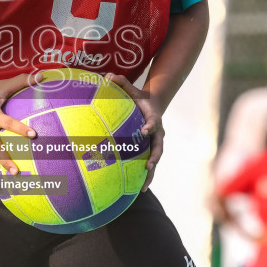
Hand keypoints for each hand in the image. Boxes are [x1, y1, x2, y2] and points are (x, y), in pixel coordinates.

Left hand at [107, 72, 162, 189]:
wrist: (154, 106)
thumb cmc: (140, 98)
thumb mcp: (132, 89)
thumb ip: (121, 82)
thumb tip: (108, 75)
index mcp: (153, 118)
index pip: (153, 122)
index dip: (150, 126)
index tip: (145, 131)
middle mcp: (157, 133)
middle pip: (158, 147)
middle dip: (154, 157)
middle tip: (148, 165)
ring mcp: (155, 143)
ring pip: (155, 160)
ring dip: (151, 174)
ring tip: (144, 188)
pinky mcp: (151, 150)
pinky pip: (149, 165)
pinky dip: (146, 177)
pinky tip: (139, 190)